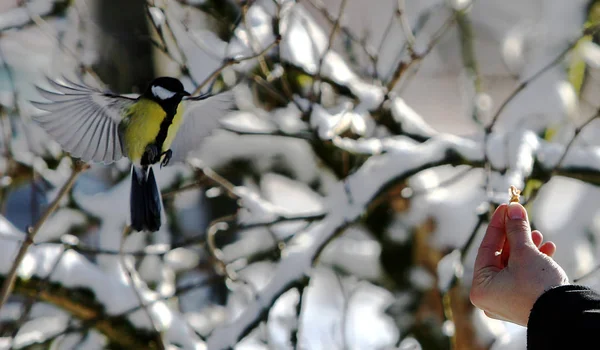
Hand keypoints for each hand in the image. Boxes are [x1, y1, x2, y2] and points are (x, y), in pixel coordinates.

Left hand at [470, 202, 568, 325]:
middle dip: (514, 236)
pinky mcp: (523, 303)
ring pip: (513, 266)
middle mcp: (489, 297)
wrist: (565, 314)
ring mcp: (506, 301)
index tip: (505, 207)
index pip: (486, 248)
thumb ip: (517, 229)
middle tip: (521, 217)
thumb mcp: (525, 252)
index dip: (497, 225)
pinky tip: (548, 249)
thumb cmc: (537, 286)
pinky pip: (524, 277)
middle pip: (500, 257)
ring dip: (527, 247)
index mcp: (480, 288)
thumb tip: (513, 209)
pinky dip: (534, 262)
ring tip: (539, 235)